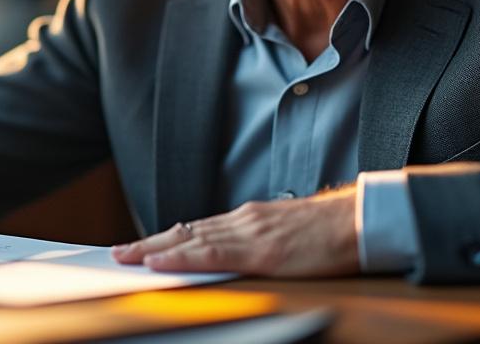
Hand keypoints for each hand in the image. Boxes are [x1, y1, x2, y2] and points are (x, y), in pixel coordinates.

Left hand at [111, 187, 359, 276]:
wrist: (361, 221)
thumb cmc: (332, 232)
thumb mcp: (288, 233)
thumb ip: (262, 240)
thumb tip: (241, 254)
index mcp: (250, 219)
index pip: (198, 229)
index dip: (168, 238)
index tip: (143, 246)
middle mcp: (243, 221)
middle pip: (186, 232)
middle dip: (150, 244)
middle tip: (118, 253)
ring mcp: (249, 233)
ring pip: (190, 241)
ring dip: (155, 250)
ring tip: (127, 258)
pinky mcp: (260, 250)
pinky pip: (212, 253)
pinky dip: (181, 257)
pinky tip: (161, 261)